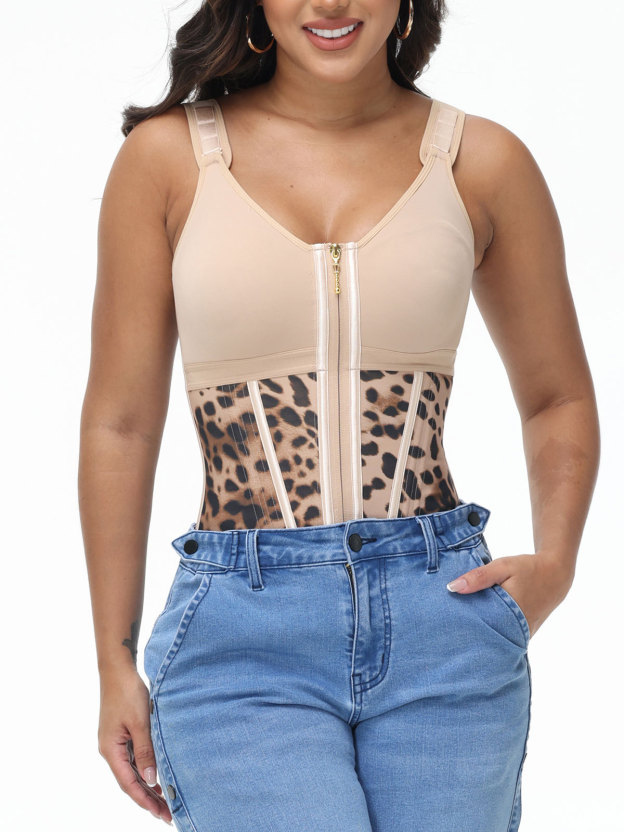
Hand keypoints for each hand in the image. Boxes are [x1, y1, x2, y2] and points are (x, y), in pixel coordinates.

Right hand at [98, 666, 172, 824]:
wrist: (118, 669)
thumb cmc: (128, 692)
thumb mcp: (140, 723)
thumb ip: (145, 751)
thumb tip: (150, 780)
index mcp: (111, 750)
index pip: (128, 784)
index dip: (145, 801)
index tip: (161, 814)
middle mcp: (110, 749)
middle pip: (130, 781)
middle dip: (148, 799)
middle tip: (168, 814)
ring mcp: (115, 742)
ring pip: (132, 771)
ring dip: (147, 786)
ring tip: (165, 801)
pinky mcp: (122, 734)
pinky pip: (133, 759)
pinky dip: (145, 770)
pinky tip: (156, 777)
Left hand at [446, 552, 573, 638]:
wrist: (555, 575)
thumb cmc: (527, 569)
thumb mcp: (502, 567)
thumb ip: (478, 577)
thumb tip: (452, 588)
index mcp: (510, 614)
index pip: (480, 629)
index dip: (461, 630)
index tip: (443, 630)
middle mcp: (516, 630)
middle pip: (486, 637)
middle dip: (468, 635)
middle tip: (445, 633)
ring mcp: (521, 635)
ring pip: (495, 638)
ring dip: (480, 633)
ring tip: (457, 632)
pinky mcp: (523, 634)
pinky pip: (504, 636)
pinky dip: (492, 631)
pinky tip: (477, 626)